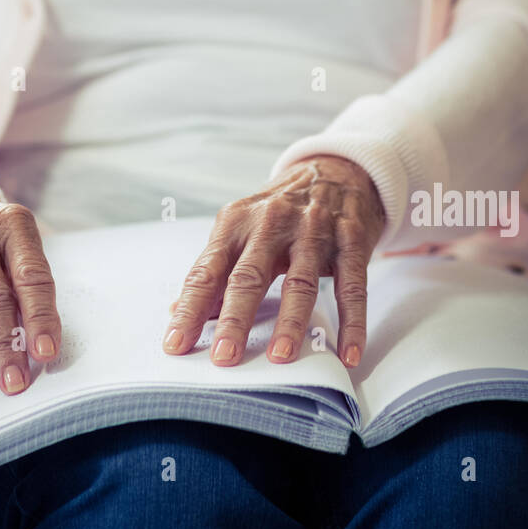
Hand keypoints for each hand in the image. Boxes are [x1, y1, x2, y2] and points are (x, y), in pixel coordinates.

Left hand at [162, 156, 385, 369]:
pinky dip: (351, 323)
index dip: (190, 308)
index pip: (207, 270)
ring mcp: (314, 231)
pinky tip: (347, 353)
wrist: (334, 171)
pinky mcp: (350, 241)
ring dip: (290, 323)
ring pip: (300, 283)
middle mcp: (273, 223)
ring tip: (280, 357)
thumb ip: (215, 269)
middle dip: (234, 319)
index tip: (176, 343)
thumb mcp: (242, 228)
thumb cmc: (280, 210)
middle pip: (249, 277)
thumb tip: (178, 312)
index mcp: (236, 222)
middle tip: (223, 357)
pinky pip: (351, 287)